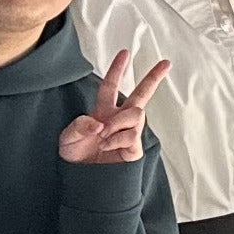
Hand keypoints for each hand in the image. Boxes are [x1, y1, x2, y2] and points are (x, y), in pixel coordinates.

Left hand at [60, 48, 173, 165]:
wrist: (80, 180)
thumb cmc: (74, 157)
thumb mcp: (67, 138)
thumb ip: (80, 125)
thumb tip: (100, 123)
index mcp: (103, 112)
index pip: (110, 87)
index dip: (117, 70)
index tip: (125, 53)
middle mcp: (118, 120)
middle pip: (140, 95)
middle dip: (153, 78)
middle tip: (166, 63)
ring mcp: (128, 134)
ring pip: (137, 114)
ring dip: (119, 121)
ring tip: (104, 135)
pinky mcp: (133, 150)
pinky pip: (132, 136)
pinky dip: (117, 138)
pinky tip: (106, 144)